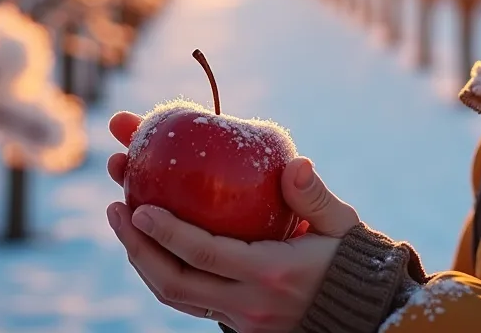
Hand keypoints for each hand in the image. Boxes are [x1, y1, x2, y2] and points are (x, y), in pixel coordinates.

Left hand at [105, 111, 359, 331]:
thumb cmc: (352, 259)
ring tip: (124, 221)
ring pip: (175, 297)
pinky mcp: (236, 326)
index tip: (138, 206)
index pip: (204, 254)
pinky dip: (163, 272)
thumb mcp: (342, 225)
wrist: (364, 314)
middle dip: (137, 246)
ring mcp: (240, 320)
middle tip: (116, 208)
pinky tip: (152, 243)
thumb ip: (314, 197)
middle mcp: (249, 304)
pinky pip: (189, 302)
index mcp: (271, 273)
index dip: (167, 232)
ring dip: (142, 260)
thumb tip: (295, 164)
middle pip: (174, 283)